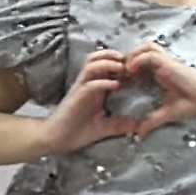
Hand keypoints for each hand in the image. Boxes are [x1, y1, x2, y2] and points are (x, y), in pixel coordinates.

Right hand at [33, 49, 148, 155]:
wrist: (57, 140)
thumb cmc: (77, 131)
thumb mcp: (105, 127)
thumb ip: (120, 124)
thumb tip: (139, 126)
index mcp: (94, 88)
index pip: (105, 66)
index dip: (120, 62)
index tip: (136, 65)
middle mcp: (87, 84)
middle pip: (97, 59)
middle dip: (113, 55)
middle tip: (129, 59)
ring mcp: (80, 89)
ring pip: (92, 66)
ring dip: (108, 64)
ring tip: (122, 67)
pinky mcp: (76, 97)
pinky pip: (89, 84)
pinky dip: (103, 82)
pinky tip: (115, 85)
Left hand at [108, 43, 195, 139]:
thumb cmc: (193, 105)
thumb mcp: (167, 114)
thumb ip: (152, 121)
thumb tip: (139, 135)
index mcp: (160, 73)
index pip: (139, 63)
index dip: (126, 70)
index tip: (116, 81)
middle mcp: (162, 65)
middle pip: (140, 51)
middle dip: (126, 59)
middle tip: (115, 73)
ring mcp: (167, 61)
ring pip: (144, 47)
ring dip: (131, 55)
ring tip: (123, 70)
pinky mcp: (171, 62)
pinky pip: (150, 54)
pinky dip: (138, 59)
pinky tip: (131, 71)